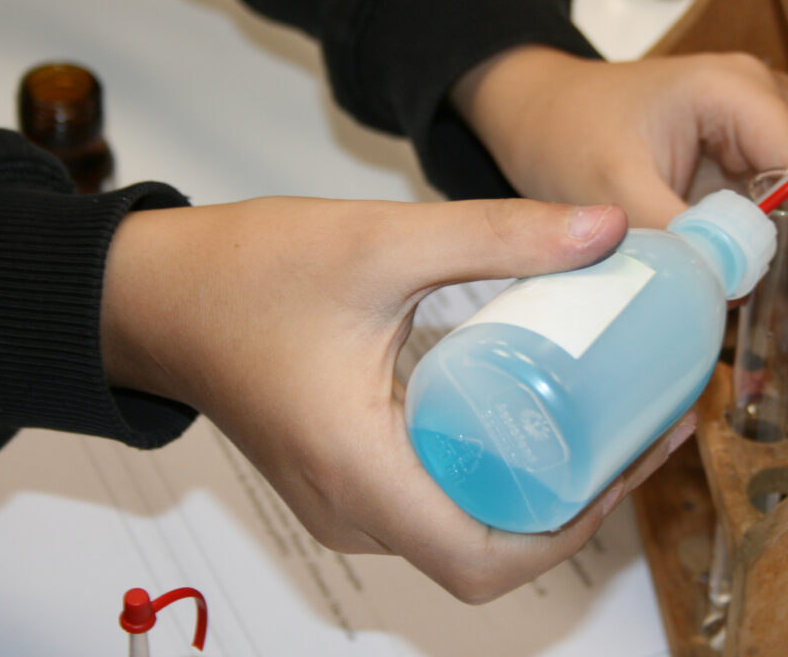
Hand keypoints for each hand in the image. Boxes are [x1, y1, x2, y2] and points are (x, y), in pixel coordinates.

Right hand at [99, 196, 695, 601]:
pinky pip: (433, 507)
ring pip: (461, 535)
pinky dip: (493, 480)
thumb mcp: (382, 241)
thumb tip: (605, 231)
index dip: (576, 523)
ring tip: (601, 421)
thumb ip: (496, 232)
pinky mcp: (343, 483)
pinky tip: (531, 418)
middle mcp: (351, 511)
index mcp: (359, 472)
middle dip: (575, 506)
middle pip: (485, 554)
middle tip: (635, 428)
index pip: (484, 557)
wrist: (152, 296)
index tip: (631, 455)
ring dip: (537, 496)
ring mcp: (343, 505)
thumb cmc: (242, 274)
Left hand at [453, 46, 787, 365]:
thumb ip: (670, 231)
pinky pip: (780, 229)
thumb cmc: (568, 131)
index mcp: (736, 89)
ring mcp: (757, 142)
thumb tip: (728, 289)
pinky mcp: (742, 175)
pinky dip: (786, 278)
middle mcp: (763, 108)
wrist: (539, 113)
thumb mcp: (610, 183)